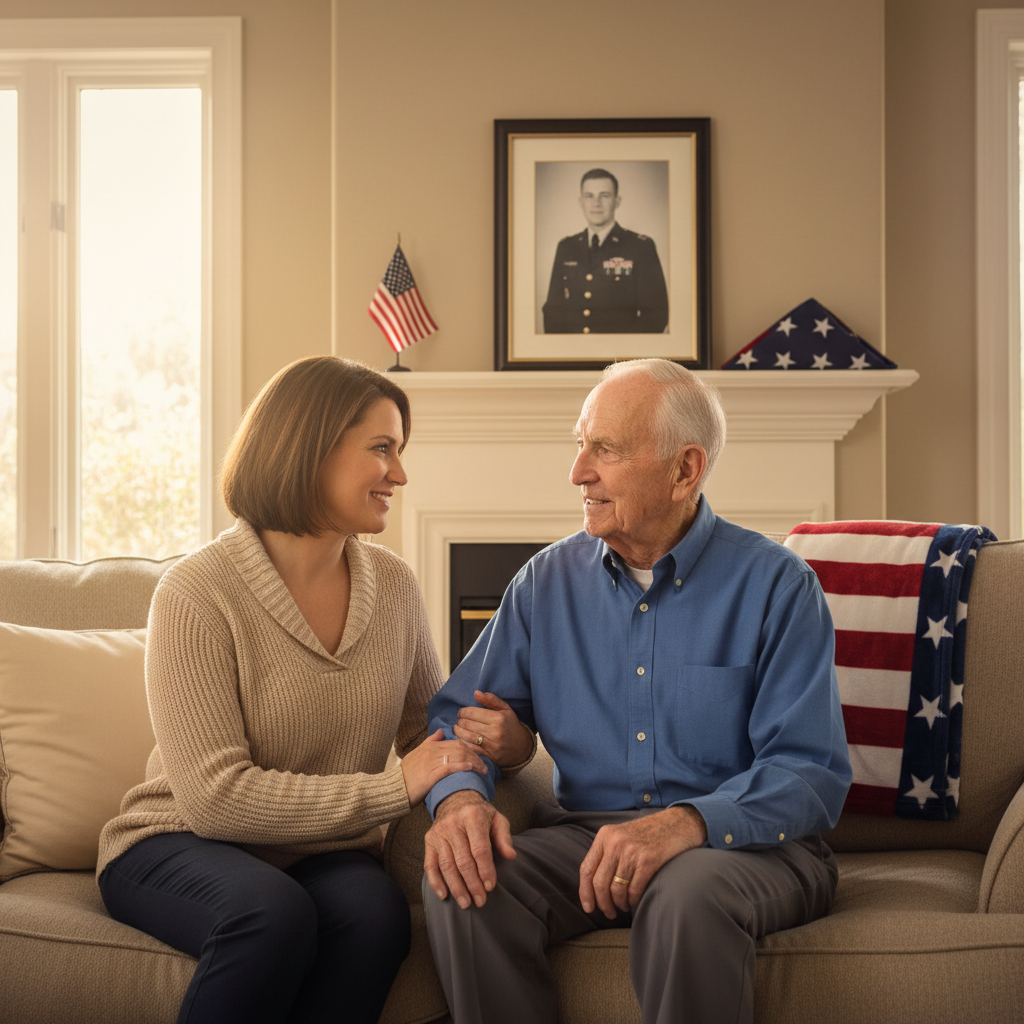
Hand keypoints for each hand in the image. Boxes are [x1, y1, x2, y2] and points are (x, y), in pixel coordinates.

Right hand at [400, 729, 487, 806]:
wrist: (394, 788)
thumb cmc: (407, 774)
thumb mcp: (417, 753)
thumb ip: (430, 741)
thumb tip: (440, 731)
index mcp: (431, 745)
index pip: (457, 742)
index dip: (470, 748)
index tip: (479, 756)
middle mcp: (432, 751)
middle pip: (460, 748)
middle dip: (476, 755)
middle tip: (485, 765)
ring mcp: (432, 762)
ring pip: (457, 756)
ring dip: (473, 762)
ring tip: (483, 770)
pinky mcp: (431, 775)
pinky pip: (449, 767)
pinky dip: (461, 766)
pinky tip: (470, 768)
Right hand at [424, 790, 515, 909]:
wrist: (456, 798)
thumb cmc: (480, 813)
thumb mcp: (497, 819)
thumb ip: (504, 837)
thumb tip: (511, 856)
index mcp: (473, 816)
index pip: (479, 849)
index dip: (485, 870)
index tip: (490, 887)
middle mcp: (453, 824)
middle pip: (463, 860)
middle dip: (472, 884)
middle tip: (480, 901)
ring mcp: (438, 832)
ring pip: (446, 865)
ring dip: (456, 887)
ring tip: (466, 903)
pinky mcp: (429, 840)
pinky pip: (430, 864)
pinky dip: (436, 882)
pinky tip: (444, 895)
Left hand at [453, 690, 533, 767]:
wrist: (521, 747)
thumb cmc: (511, 725)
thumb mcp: (505, 709)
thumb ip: (491, 700)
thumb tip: (476, 693)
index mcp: (498, 718)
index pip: (472, 713)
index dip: (462, 712)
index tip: (461, 713)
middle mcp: (495, 731)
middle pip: (467, 724)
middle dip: (460, 721)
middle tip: (459, 720)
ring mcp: (492, 745)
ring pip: (467, 736)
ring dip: (458, 732)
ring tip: (457, 728)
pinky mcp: (489, 755)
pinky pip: (471, 748)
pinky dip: (463, 742)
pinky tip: (462, 738)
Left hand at [579, 806, 706, 918]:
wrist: (676, 824)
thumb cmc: (647, 834)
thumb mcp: (620, 835)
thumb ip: (606, 854)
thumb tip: (593, 886)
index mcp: (605, 835)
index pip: (586, 869)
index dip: (585, 892)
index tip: (588, 907)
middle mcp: (615, 842)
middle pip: (599, 883)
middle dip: (603, 903)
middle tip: (609, 913)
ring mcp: (632, 851)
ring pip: (616, 889)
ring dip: (619, 904)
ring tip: (624, 906)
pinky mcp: (649, 860)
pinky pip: (634, 890)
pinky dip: (633, 901)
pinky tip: (635, 901)